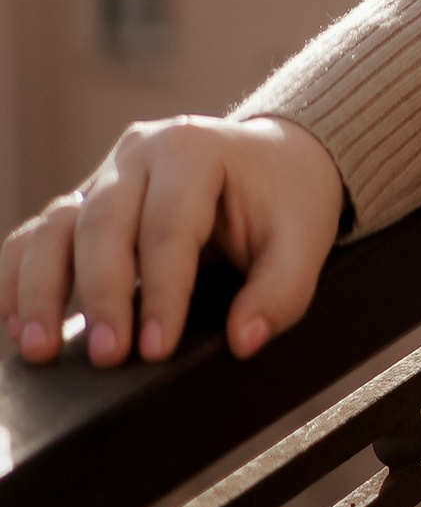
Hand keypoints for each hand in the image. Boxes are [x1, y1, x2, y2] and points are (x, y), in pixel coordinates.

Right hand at [2, 116, 344, 369]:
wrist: (273, 160)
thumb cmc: (285, 197)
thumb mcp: (305, 238)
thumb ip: (282, 291)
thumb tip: (244, 339)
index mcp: (195, 149)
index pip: (169, 226)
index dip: (162, 292)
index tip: (156, 348)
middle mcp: (140, 153)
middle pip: (104, 224)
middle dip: (103, 296)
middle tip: (109, 357)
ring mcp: (105, 176)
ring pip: (56, 227)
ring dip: (41, 290)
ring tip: (41, 349)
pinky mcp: (83, 204)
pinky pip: (35, 237)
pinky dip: (18, 278)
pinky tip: (17, 325)